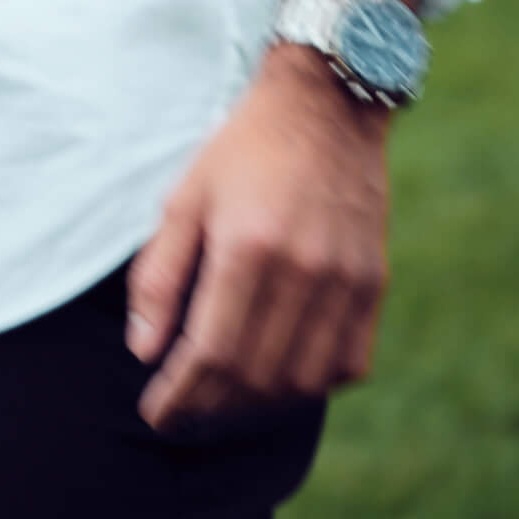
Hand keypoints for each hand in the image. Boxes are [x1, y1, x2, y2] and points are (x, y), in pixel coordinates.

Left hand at [126, 43, 390, 431]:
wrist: (325, 105)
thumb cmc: (242, 149)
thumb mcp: (184, 198)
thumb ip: (159, 276)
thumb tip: (144, 352)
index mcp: (247, 247)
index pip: (210, 353)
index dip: (180, 394)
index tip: (156, 413)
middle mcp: (303, 271)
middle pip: (254, 375)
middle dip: (211, 407)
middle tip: (182, 412)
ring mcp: (346, 281)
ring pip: (301, 381)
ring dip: (257, 405)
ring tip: (222, 402)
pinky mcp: (374, 284)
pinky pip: (347, 364)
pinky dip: (310, 385)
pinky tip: (278, 378)